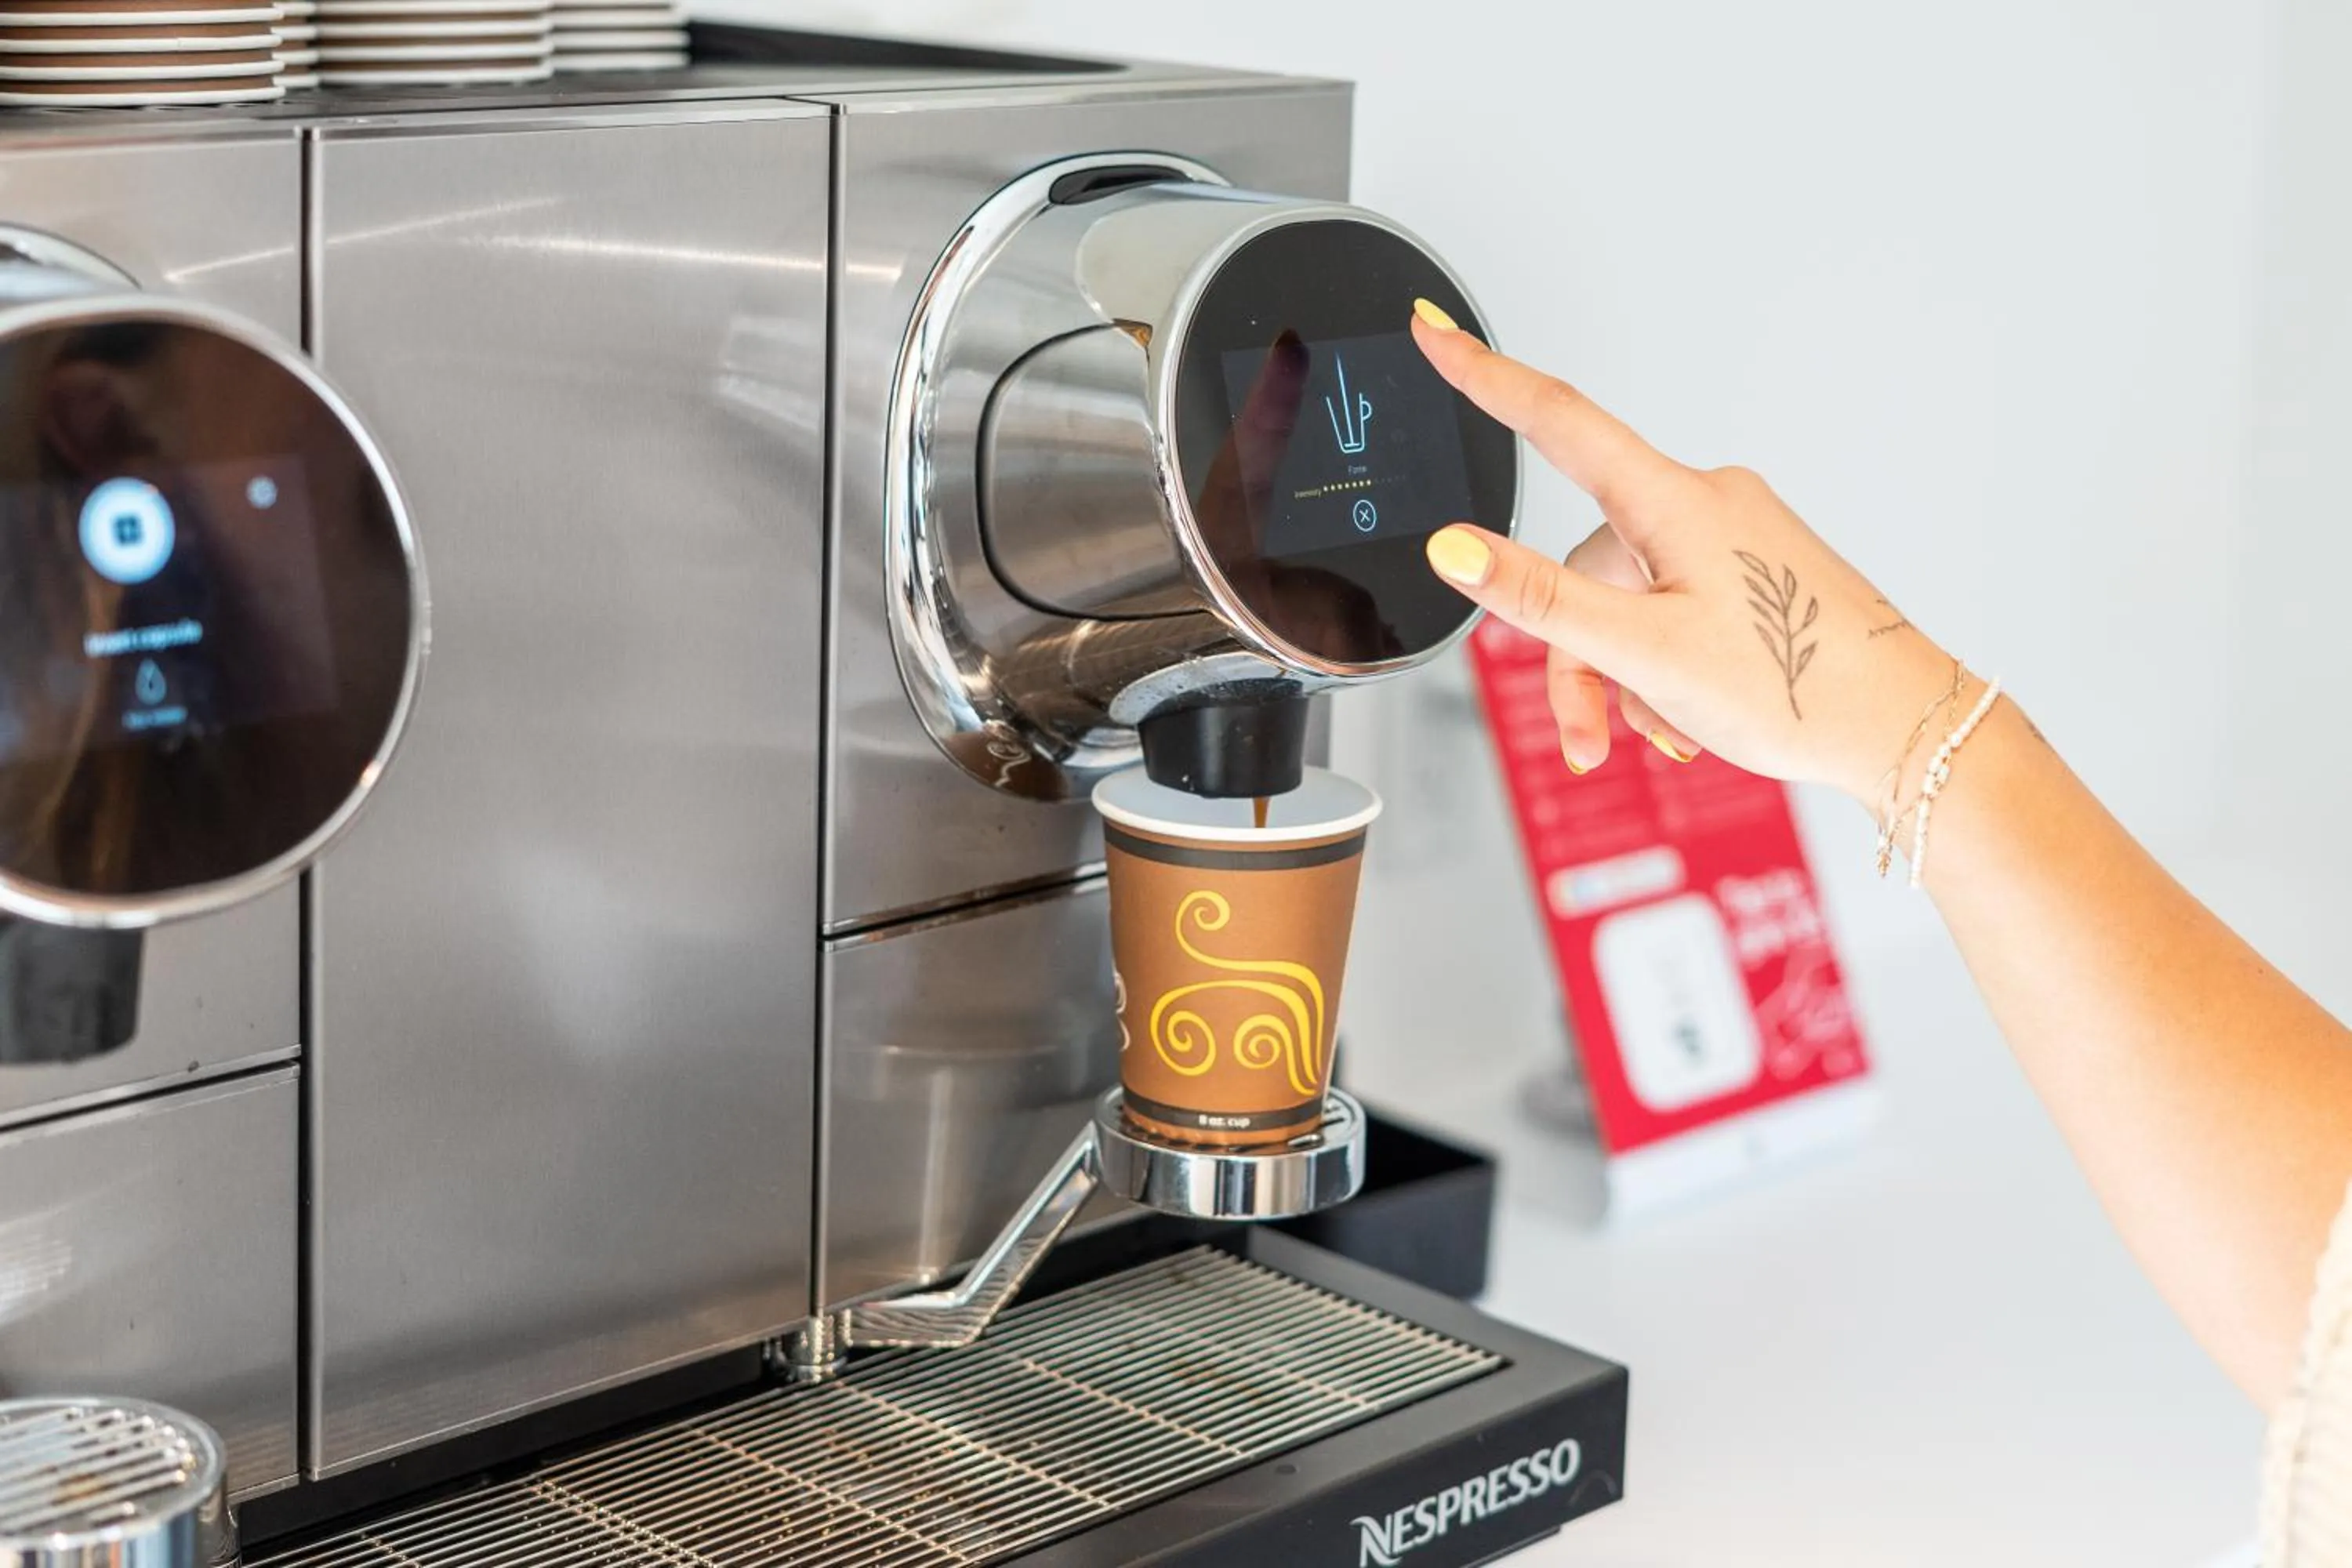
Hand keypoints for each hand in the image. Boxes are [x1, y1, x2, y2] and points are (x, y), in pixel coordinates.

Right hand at [1410, 300, 1954, 804]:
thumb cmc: (1798, 690)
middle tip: (1589, 735)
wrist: (1904, 727)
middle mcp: (1705, 503)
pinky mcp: (1753, 571)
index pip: (1555, 419)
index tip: (1434, 327)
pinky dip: (1658, 663)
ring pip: (1624, 595)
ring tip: (1651, 734)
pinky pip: (1668, 605)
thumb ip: (1540, 599)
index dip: (1483, 374)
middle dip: (1575, 652)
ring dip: (1618, 672)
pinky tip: (1684, 715)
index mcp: (1674, 503)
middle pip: (1585, 561)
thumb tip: (1455, 547)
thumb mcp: (1644, 651)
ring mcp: (1733, 536)